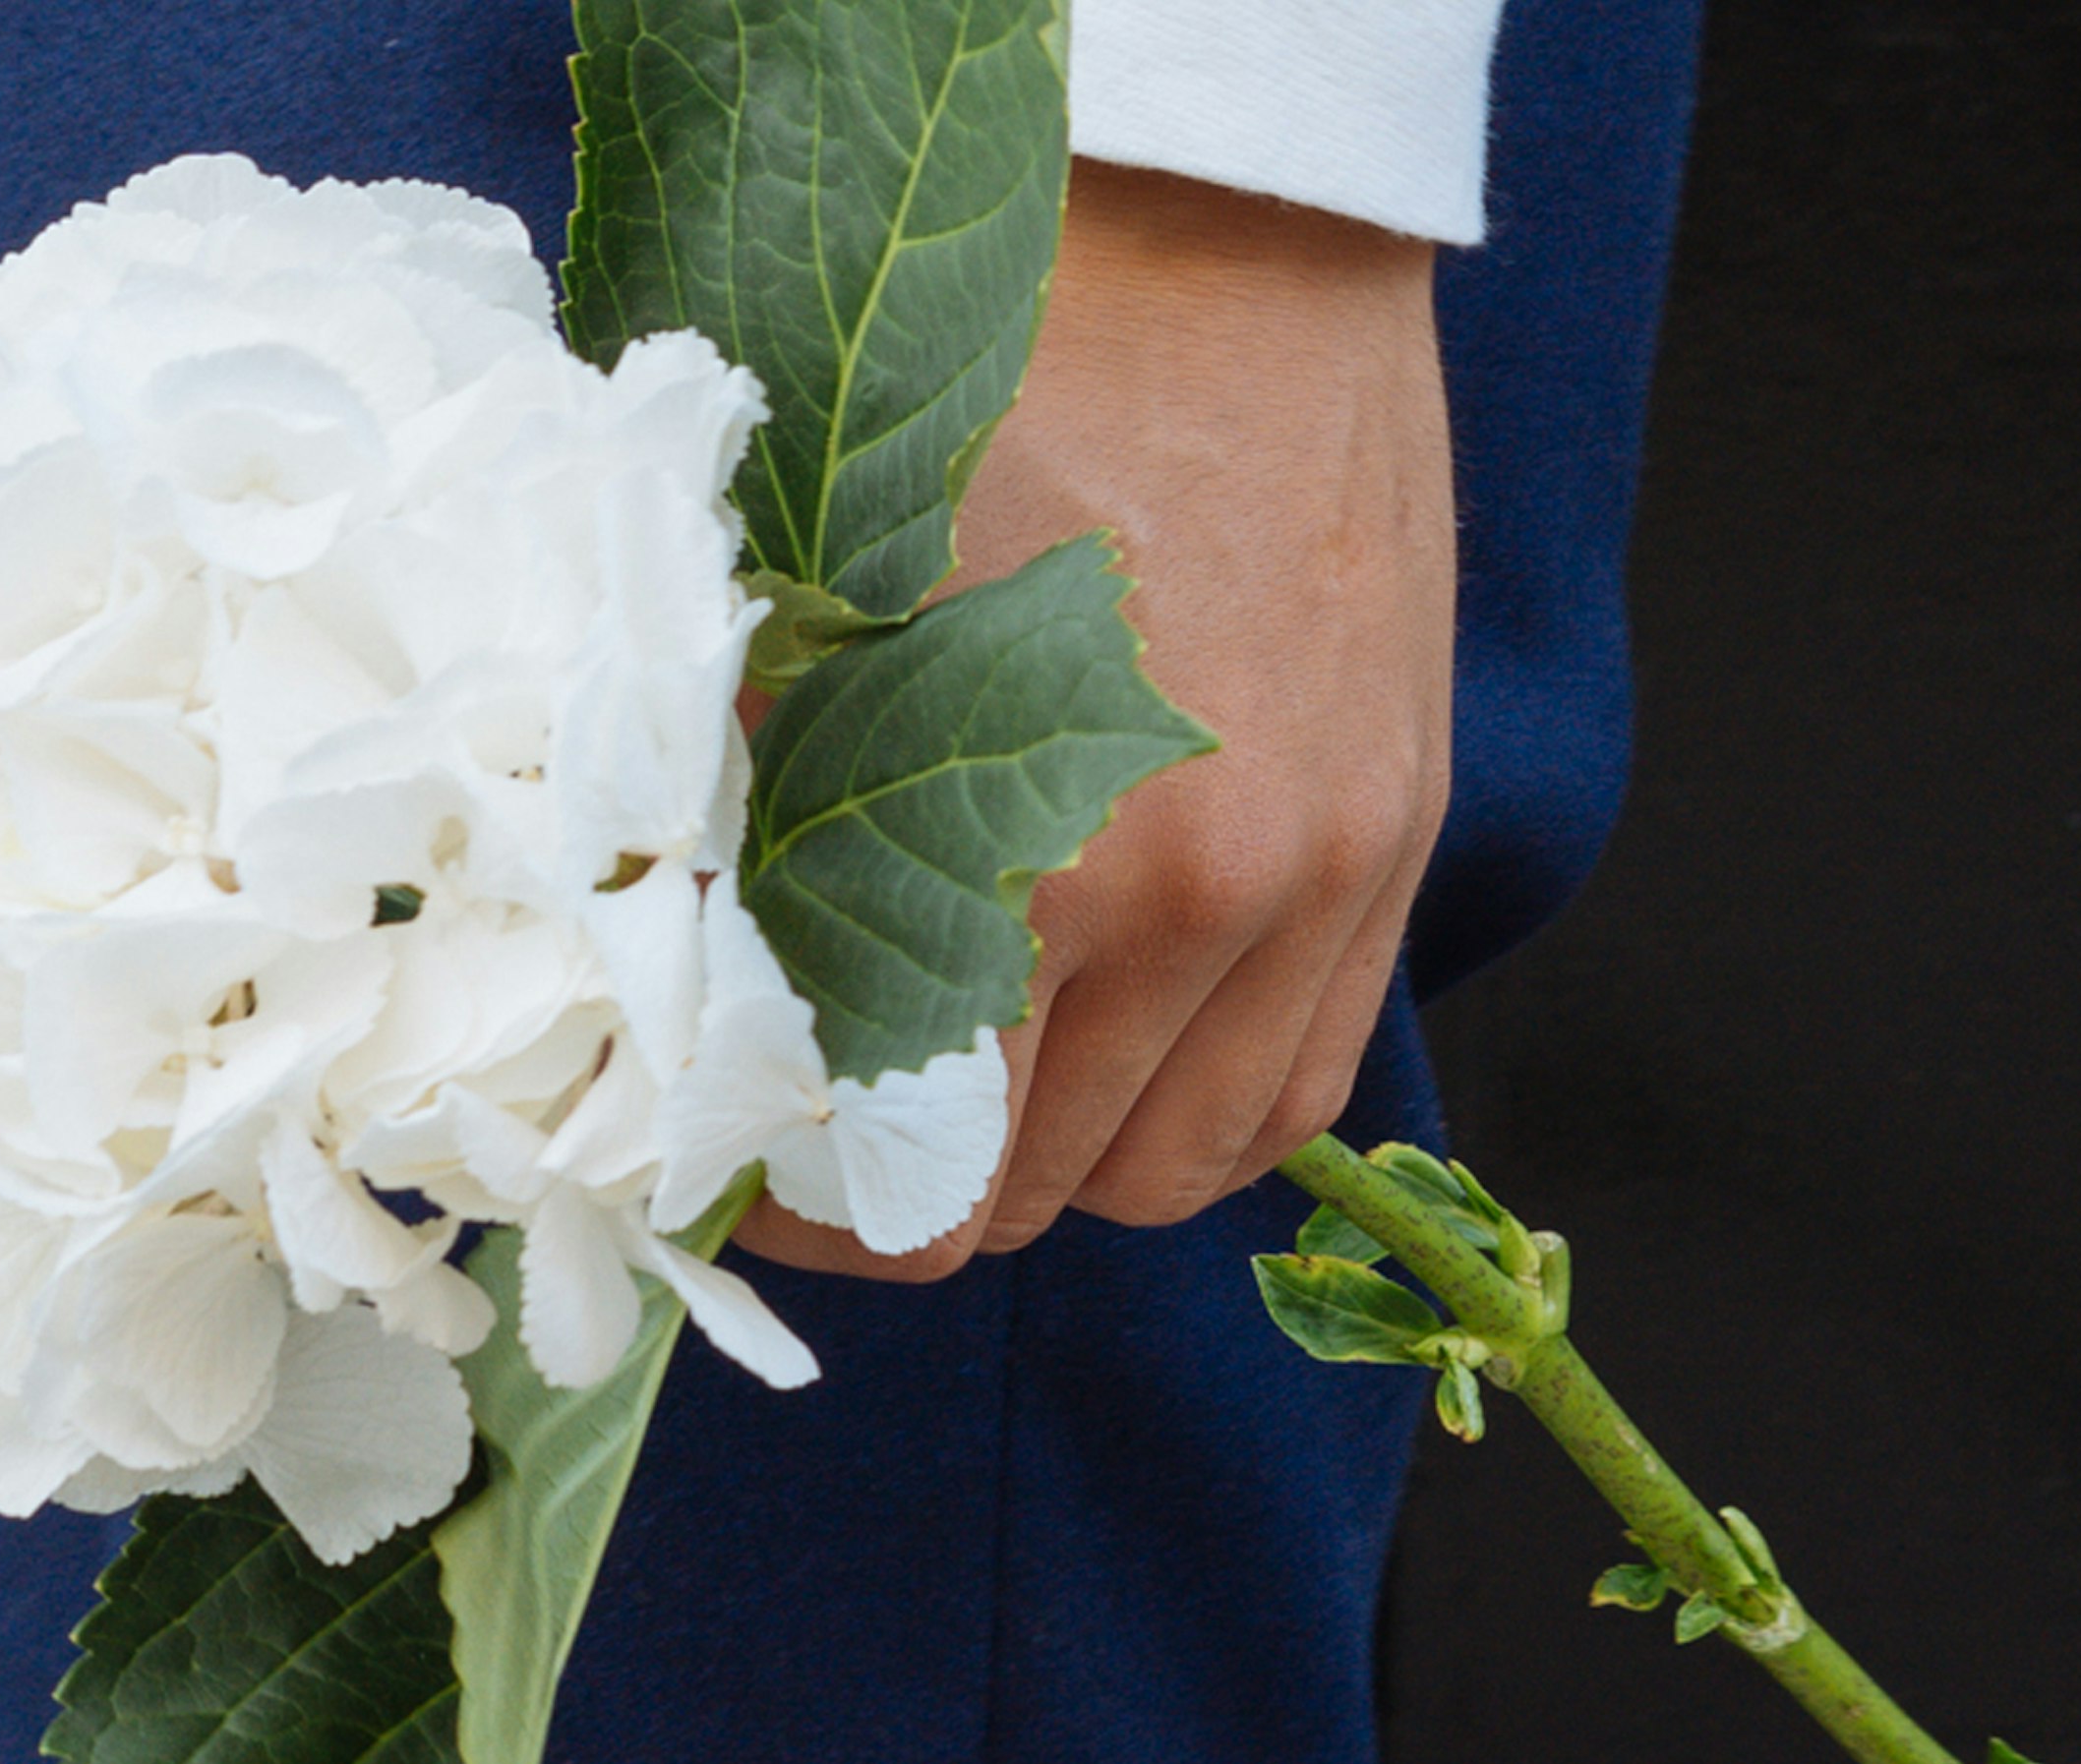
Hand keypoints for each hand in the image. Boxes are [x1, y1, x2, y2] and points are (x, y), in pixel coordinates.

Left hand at [735, 160, 1455, 1280]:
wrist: (1206, 237)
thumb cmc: (972, 398)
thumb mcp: (803, 619)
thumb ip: (749, 843)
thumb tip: (683, 1030)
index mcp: (1031, 862)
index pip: (912, 1180)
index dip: (811, 1209)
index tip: (754, 1171)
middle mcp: (1203, 903)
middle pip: (1039, 1198)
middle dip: (921, 1190)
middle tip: (837, 1124)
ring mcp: (1323, 877)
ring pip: (1178, 1170)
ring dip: (1063, 1166)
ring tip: (979, 1088)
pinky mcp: (1397, 835)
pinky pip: (1303, 1085)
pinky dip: (1197, 1109)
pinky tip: (1116, 1049)